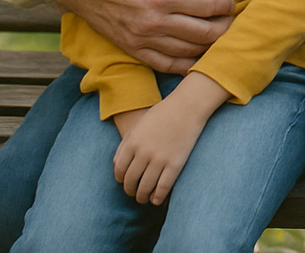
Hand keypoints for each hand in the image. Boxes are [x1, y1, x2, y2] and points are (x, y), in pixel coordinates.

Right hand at [22, 0, 234, 72]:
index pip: (208, 7)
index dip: (226, 6)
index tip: (231, 3)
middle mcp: (154, 21)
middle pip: (203, 33)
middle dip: (224, 28)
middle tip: (232, 22)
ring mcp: (142, 39)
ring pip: (188, 52)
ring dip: (210, 47)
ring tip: (220, 37)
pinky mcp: (132, 50)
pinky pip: (165, 65)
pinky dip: (186, 66)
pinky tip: (198, 59)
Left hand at [113, 73, 228, 204]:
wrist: (189, 105)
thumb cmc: (164, 113)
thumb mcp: (140, 123)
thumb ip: (125, 143)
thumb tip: (116, 164)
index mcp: (133, 142)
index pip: (119, 170)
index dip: (120, 179)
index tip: (125, 182)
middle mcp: (144, 152)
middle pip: (131, 181)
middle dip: (130, 190)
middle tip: (134, 193)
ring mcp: (160, 159)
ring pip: (145, 188)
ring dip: (142, 197)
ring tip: (144, 198)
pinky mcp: (175, 163)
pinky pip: (163, 187)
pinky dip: (158, 197)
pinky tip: (156, 200)